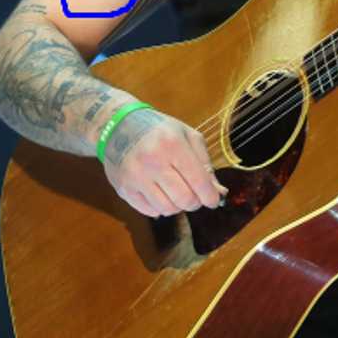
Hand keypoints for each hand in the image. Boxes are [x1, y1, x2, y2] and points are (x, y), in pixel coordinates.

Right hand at [102, 109, 228, 216]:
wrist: (118, 126)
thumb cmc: (158, 130)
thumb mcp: (186, 135)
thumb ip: (205, 163)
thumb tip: (219, 192)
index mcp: (173, 144)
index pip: (199, 181)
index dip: (210, 196)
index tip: (213, 200)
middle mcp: (153, 161)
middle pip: (184, 200)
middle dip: (195, 202)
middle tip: (194, 195)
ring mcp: (136, 177)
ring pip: (167, 209)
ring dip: (177, 205)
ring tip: (176, 191)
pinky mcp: (124, 189)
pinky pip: (150, 212)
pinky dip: (159, 207)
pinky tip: (160, 193)